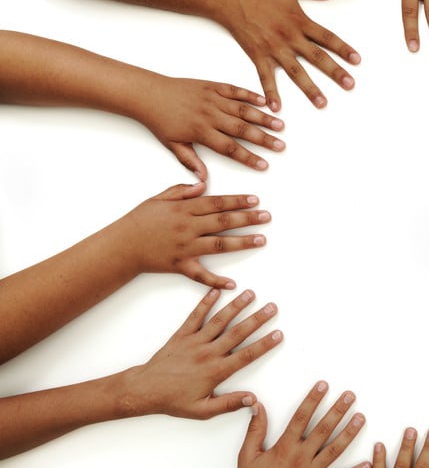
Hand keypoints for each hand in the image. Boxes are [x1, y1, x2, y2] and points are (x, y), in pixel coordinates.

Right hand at [114, 182, 268, 288]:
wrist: (121, 246)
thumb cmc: (140, 221)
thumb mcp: (158, 199)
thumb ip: (182, 192)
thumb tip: (203, 184)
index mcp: (183, 210)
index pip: (216, 203)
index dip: (237, 201)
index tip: (256, 200)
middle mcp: (187, 228)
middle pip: (222, 221)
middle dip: (247, 218)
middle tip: (267, 217)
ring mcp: (185, 248)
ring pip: (218, 245)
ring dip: (242, 242)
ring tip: (261, 239)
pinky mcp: (180, 266)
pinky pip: (200, 275)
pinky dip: (216, 281)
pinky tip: (233, 284)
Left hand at [122, 288, 281, 417]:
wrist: (144, 390)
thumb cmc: (173, 401)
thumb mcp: (202, 410)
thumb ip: (229, 404)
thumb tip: (252, 399)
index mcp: (215, 371)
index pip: (246, 355)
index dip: (264, 344)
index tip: (278, 334)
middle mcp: (207, 353)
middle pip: (237, 333)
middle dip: (257, 319)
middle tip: (272, 308)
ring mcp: (194, 341)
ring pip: (219, 320)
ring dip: (236, 306)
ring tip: (250, 294)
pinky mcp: (181, 335)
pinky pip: (195, 316)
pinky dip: (205, 303)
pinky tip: (216, 292)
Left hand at [141, 77, 284, 180]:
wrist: (148, 94)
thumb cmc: (159, 120)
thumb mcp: (173, 145)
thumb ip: (191, 161)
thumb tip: (203, 180)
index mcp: (201, 132)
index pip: (230, 148)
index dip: (248, 157)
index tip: (263, 164)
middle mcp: (210, 115)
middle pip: (242, 130)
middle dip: (264, 139)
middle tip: (280, 146)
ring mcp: (213, 99)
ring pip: (243, 110)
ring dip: (263, 118)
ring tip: (280, 125)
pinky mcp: (212, 86)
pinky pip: (235, 90)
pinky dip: (250, 95)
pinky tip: (264, 102)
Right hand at [214, 0, 359, 111]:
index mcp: (299, 20)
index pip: (327, 37)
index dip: (343, 49)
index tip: (357, 61)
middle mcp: (289, 37)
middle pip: (316, 57)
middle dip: (334, 72)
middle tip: (350, 85)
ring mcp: (273, 48)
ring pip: (295, 71)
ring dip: (309, 88)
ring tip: (322, 103)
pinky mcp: (258, 55)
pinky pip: (265, 77)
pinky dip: (271, 92)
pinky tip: (277, 108)